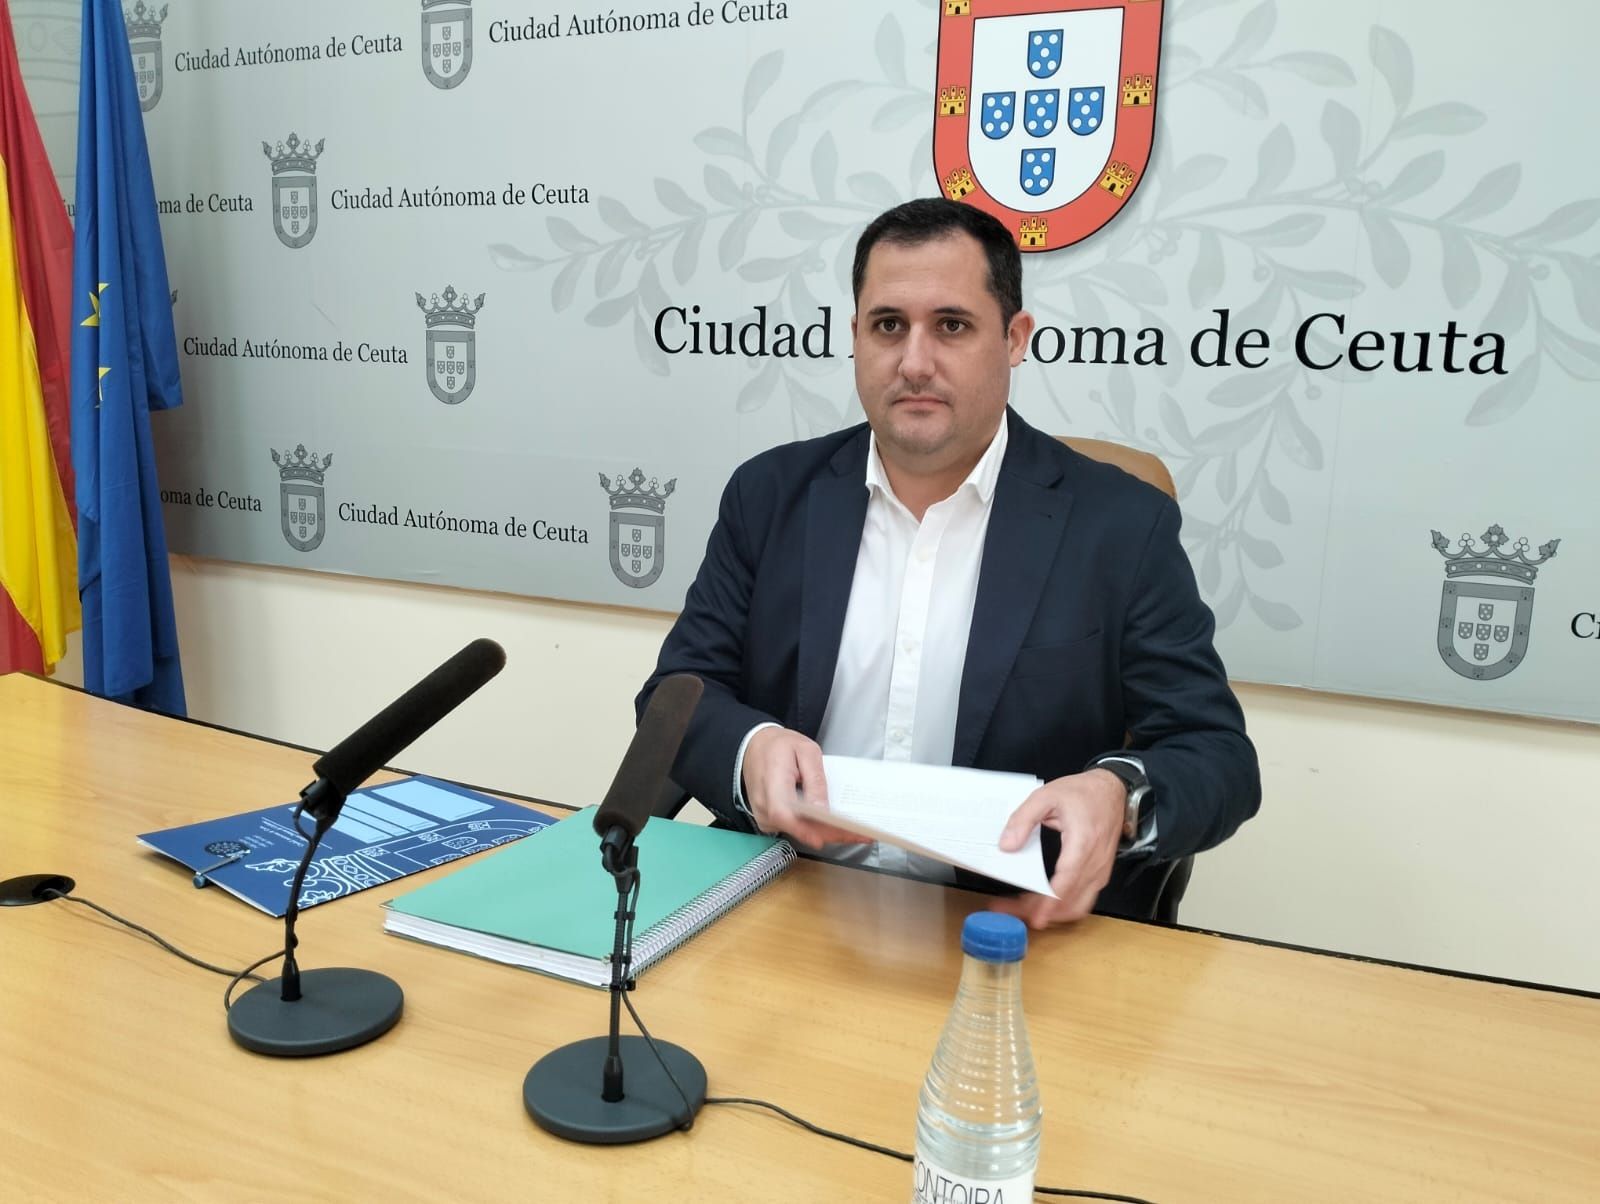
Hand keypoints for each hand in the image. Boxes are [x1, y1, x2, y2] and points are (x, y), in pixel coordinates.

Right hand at [741, 727, 868, 848]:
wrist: (755, 746)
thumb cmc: (779, 746)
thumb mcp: (805, 751)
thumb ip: (815, 780)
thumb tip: (821, 809)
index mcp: (772, 784)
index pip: (785, 814)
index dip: (806, 830)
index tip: (829, 837)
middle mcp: (764, 806)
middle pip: (797, 828)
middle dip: (831, 834)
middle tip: (860, 835)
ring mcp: (764, 816)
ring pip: (798, 831)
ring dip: (825, 833)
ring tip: (852, 831)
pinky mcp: (768, 820)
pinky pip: (793, 828)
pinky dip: (814, 829)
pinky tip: (832, 827)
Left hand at [989, 769, 1124, 927]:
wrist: (1112, 790)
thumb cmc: (1083, 793)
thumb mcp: (1046, 796)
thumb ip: (1023, 819)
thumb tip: (1007, 844)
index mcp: (1083, 842)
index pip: (1067, 880)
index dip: (1050, 902)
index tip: (1035, 916)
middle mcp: (1096, 862)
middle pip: (1070, 900)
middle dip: (1041, 911)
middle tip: (1012, 911)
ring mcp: (1101, 872)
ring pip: (1079, 906)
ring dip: (1053, 914)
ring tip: (1024, 911)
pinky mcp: (1100, 875)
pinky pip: (1085, 900)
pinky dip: (1064, 908)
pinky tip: (1045, 906)